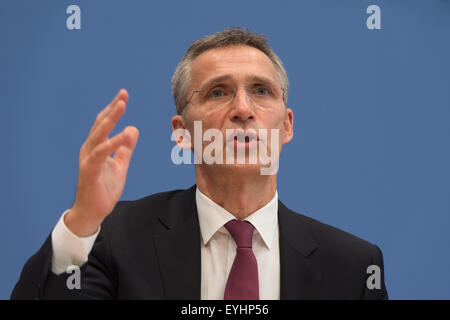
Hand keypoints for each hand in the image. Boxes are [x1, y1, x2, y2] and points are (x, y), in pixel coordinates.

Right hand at [65, 89, 138, 236]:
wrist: (92, 212)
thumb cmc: (104, 188)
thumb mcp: (120, 165)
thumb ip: (125, 148)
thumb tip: (133, 129)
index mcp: (97, 147)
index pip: (105, 123)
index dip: (114, 109)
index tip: (123, 95)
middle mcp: (90, 149)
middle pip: (100, 124)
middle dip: (112, 108)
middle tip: (123, 94)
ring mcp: (88, 159)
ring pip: (98, 135)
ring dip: (110, 119)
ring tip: (121, 106)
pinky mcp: (89, 170)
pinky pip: (100, 154)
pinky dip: (111, 143)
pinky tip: (122, 135)